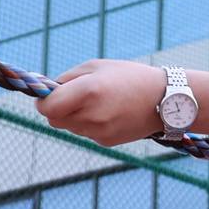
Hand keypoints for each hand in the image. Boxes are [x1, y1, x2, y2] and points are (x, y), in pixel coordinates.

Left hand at [37, 59, 169, 145]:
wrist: (165, 99)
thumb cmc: (128, 76)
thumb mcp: (96, 66)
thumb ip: (67, 78)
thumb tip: (45, 90)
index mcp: (87, 92)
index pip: (46, 107)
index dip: (43, 101)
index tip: (48, 94)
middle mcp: (91, 115)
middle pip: (54, 120)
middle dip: (57, 109)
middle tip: (72, 97)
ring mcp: (99, 132)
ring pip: (70, 128)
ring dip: (74, 116)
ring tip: (98, 102)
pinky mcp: (107, 142)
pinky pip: (86, 133)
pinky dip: (90, 124)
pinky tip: (109, 113)